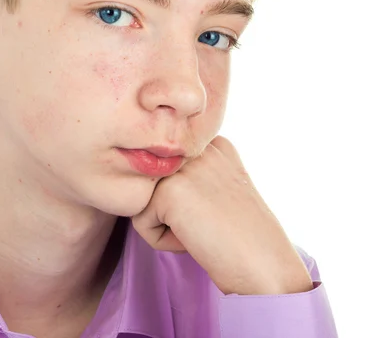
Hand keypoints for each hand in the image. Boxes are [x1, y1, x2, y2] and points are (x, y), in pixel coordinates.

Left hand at [131, 135, 313, 294]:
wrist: (267, 267)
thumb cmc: (246, 236)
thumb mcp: (223, 186)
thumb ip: (193, 171)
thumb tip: (147, 172)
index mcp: (213, 142)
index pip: (169, 167)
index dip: (186, 199)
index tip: (217, 211)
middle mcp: (198, 146)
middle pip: (153, 181)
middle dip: (172, 209)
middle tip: (209, 223)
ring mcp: (183, 166)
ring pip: (144, 199)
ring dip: (166, 224)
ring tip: (203, 230)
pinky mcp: (168, 192)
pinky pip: (141, 223)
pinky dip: (163, 242)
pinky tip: (196, 240)